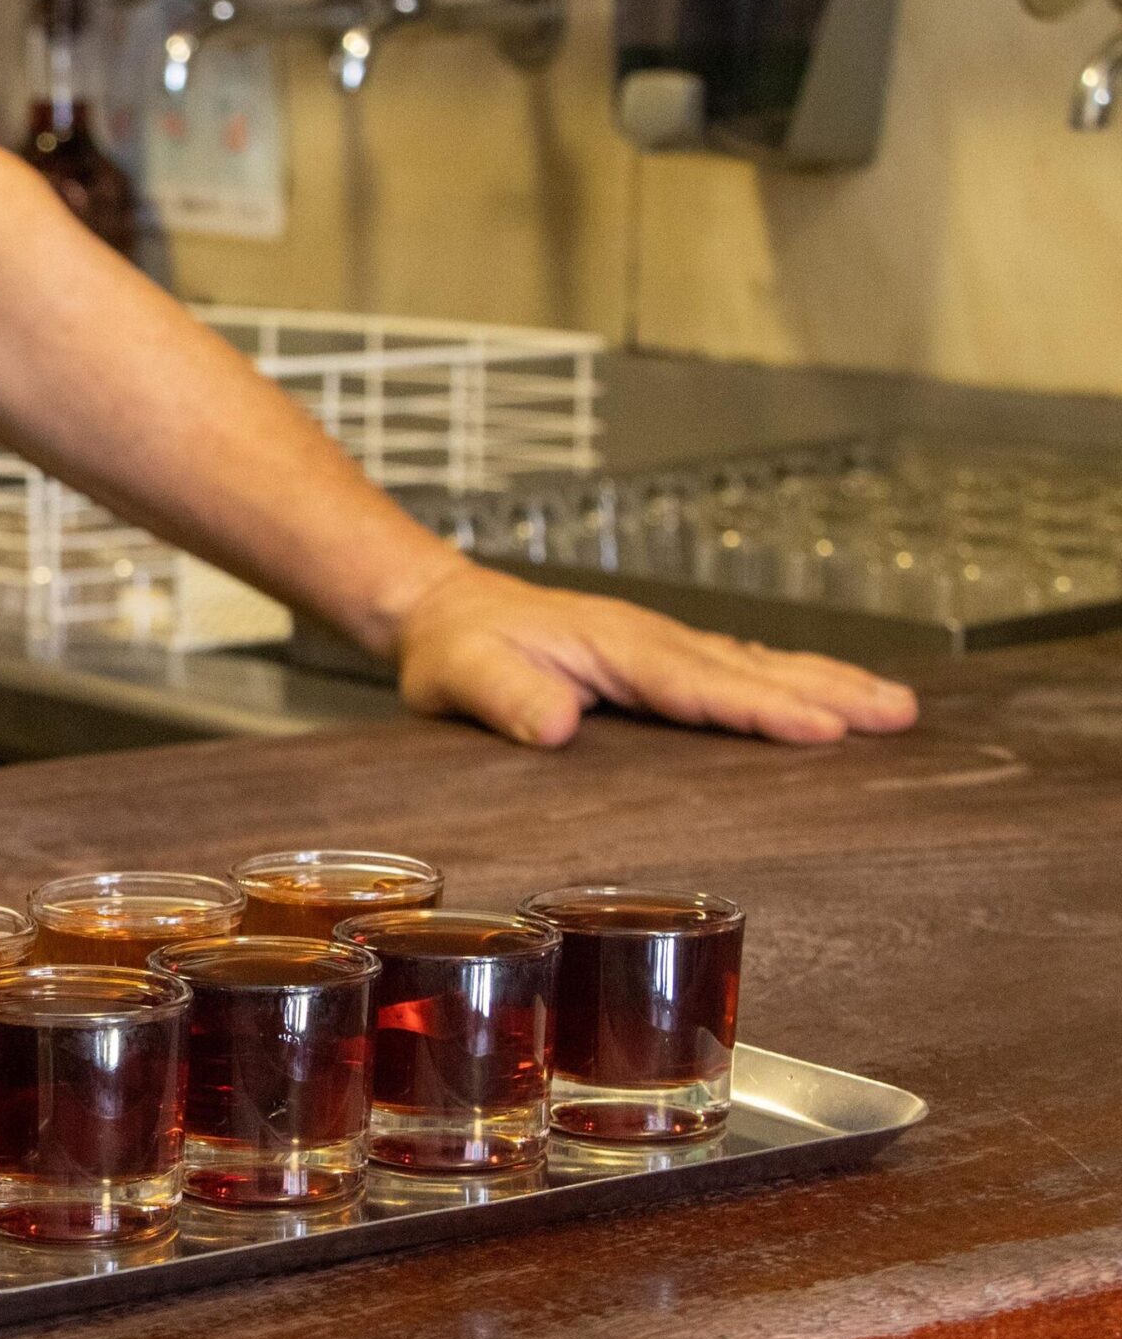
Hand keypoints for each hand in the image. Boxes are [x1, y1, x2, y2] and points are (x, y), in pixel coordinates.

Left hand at [393, 561, 918, 746]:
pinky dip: (790, 681)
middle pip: (750, 670)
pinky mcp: (656, 657)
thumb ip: (506, 697)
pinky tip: (828, 698)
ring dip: (826, 684)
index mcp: (613, 646)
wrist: (439, 609)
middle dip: (827, 692)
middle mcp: (649, 639)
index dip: (762, 709)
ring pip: (755, 665)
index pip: (699, 684)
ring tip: (895, 710)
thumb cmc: (452, 648)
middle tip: (898, 717)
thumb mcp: (461, 676)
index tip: (824, 729)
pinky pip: (736, 668)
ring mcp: (658, 644)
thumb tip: (558, 724)